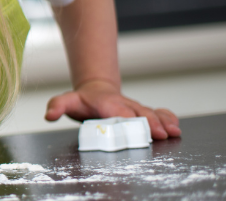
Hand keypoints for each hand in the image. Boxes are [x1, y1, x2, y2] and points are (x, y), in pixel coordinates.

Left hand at [45, 79, 180, 138]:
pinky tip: (176, 126)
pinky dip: (168, 118)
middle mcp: (123, 105)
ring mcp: (134, 107)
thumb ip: (56, 106)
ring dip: (163, 121)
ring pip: (151, 113)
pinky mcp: (142, 111)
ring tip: (174, 132)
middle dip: (150, 123)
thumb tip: (49, 115)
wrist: (95, 90)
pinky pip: (157, 112)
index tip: (135, 127)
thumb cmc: (81, 100)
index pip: (117, 112)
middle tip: (161, 134)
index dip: (127, 120)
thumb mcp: (65, 100)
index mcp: (106, 103)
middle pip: (138, 113)